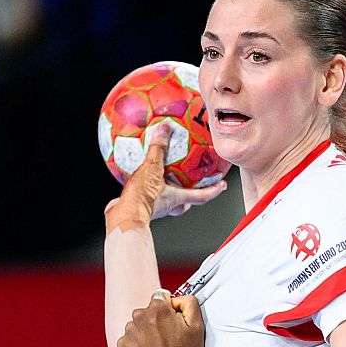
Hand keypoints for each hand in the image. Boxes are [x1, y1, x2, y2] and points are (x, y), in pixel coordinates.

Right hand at [104, 123, 225, 232]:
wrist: (123, 218)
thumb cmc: (141, 199)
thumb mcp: (151, 168)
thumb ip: (158, 149)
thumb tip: (166, 128)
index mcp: (177, 198)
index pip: (202, 195)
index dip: (214, 190)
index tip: (222, 185)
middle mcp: (169, 206)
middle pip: (186, 201)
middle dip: (191, 192)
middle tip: (195, 182)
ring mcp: (155, 209)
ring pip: (168, 201)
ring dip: (169, 190)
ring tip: (164, 177)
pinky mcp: (141, 208)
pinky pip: (148, 196)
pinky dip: (147, 187)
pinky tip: (137, 176)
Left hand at [117, 291, 204, 346]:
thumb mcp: (197, 327)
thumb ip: (190, 303)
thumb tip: (180, 298)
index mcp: (157, 308)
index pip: (161, 298)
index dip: (169, 310)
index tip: (173, 324)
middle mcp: (139, 316)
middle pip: (148, 312)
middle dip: (156, 322)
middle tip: (168, 340)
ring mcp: (128, 331)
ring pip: (138, 326)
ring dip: (146, 334)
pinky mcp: (122, 345)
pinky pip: (130, 340)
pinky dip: (137, 346)